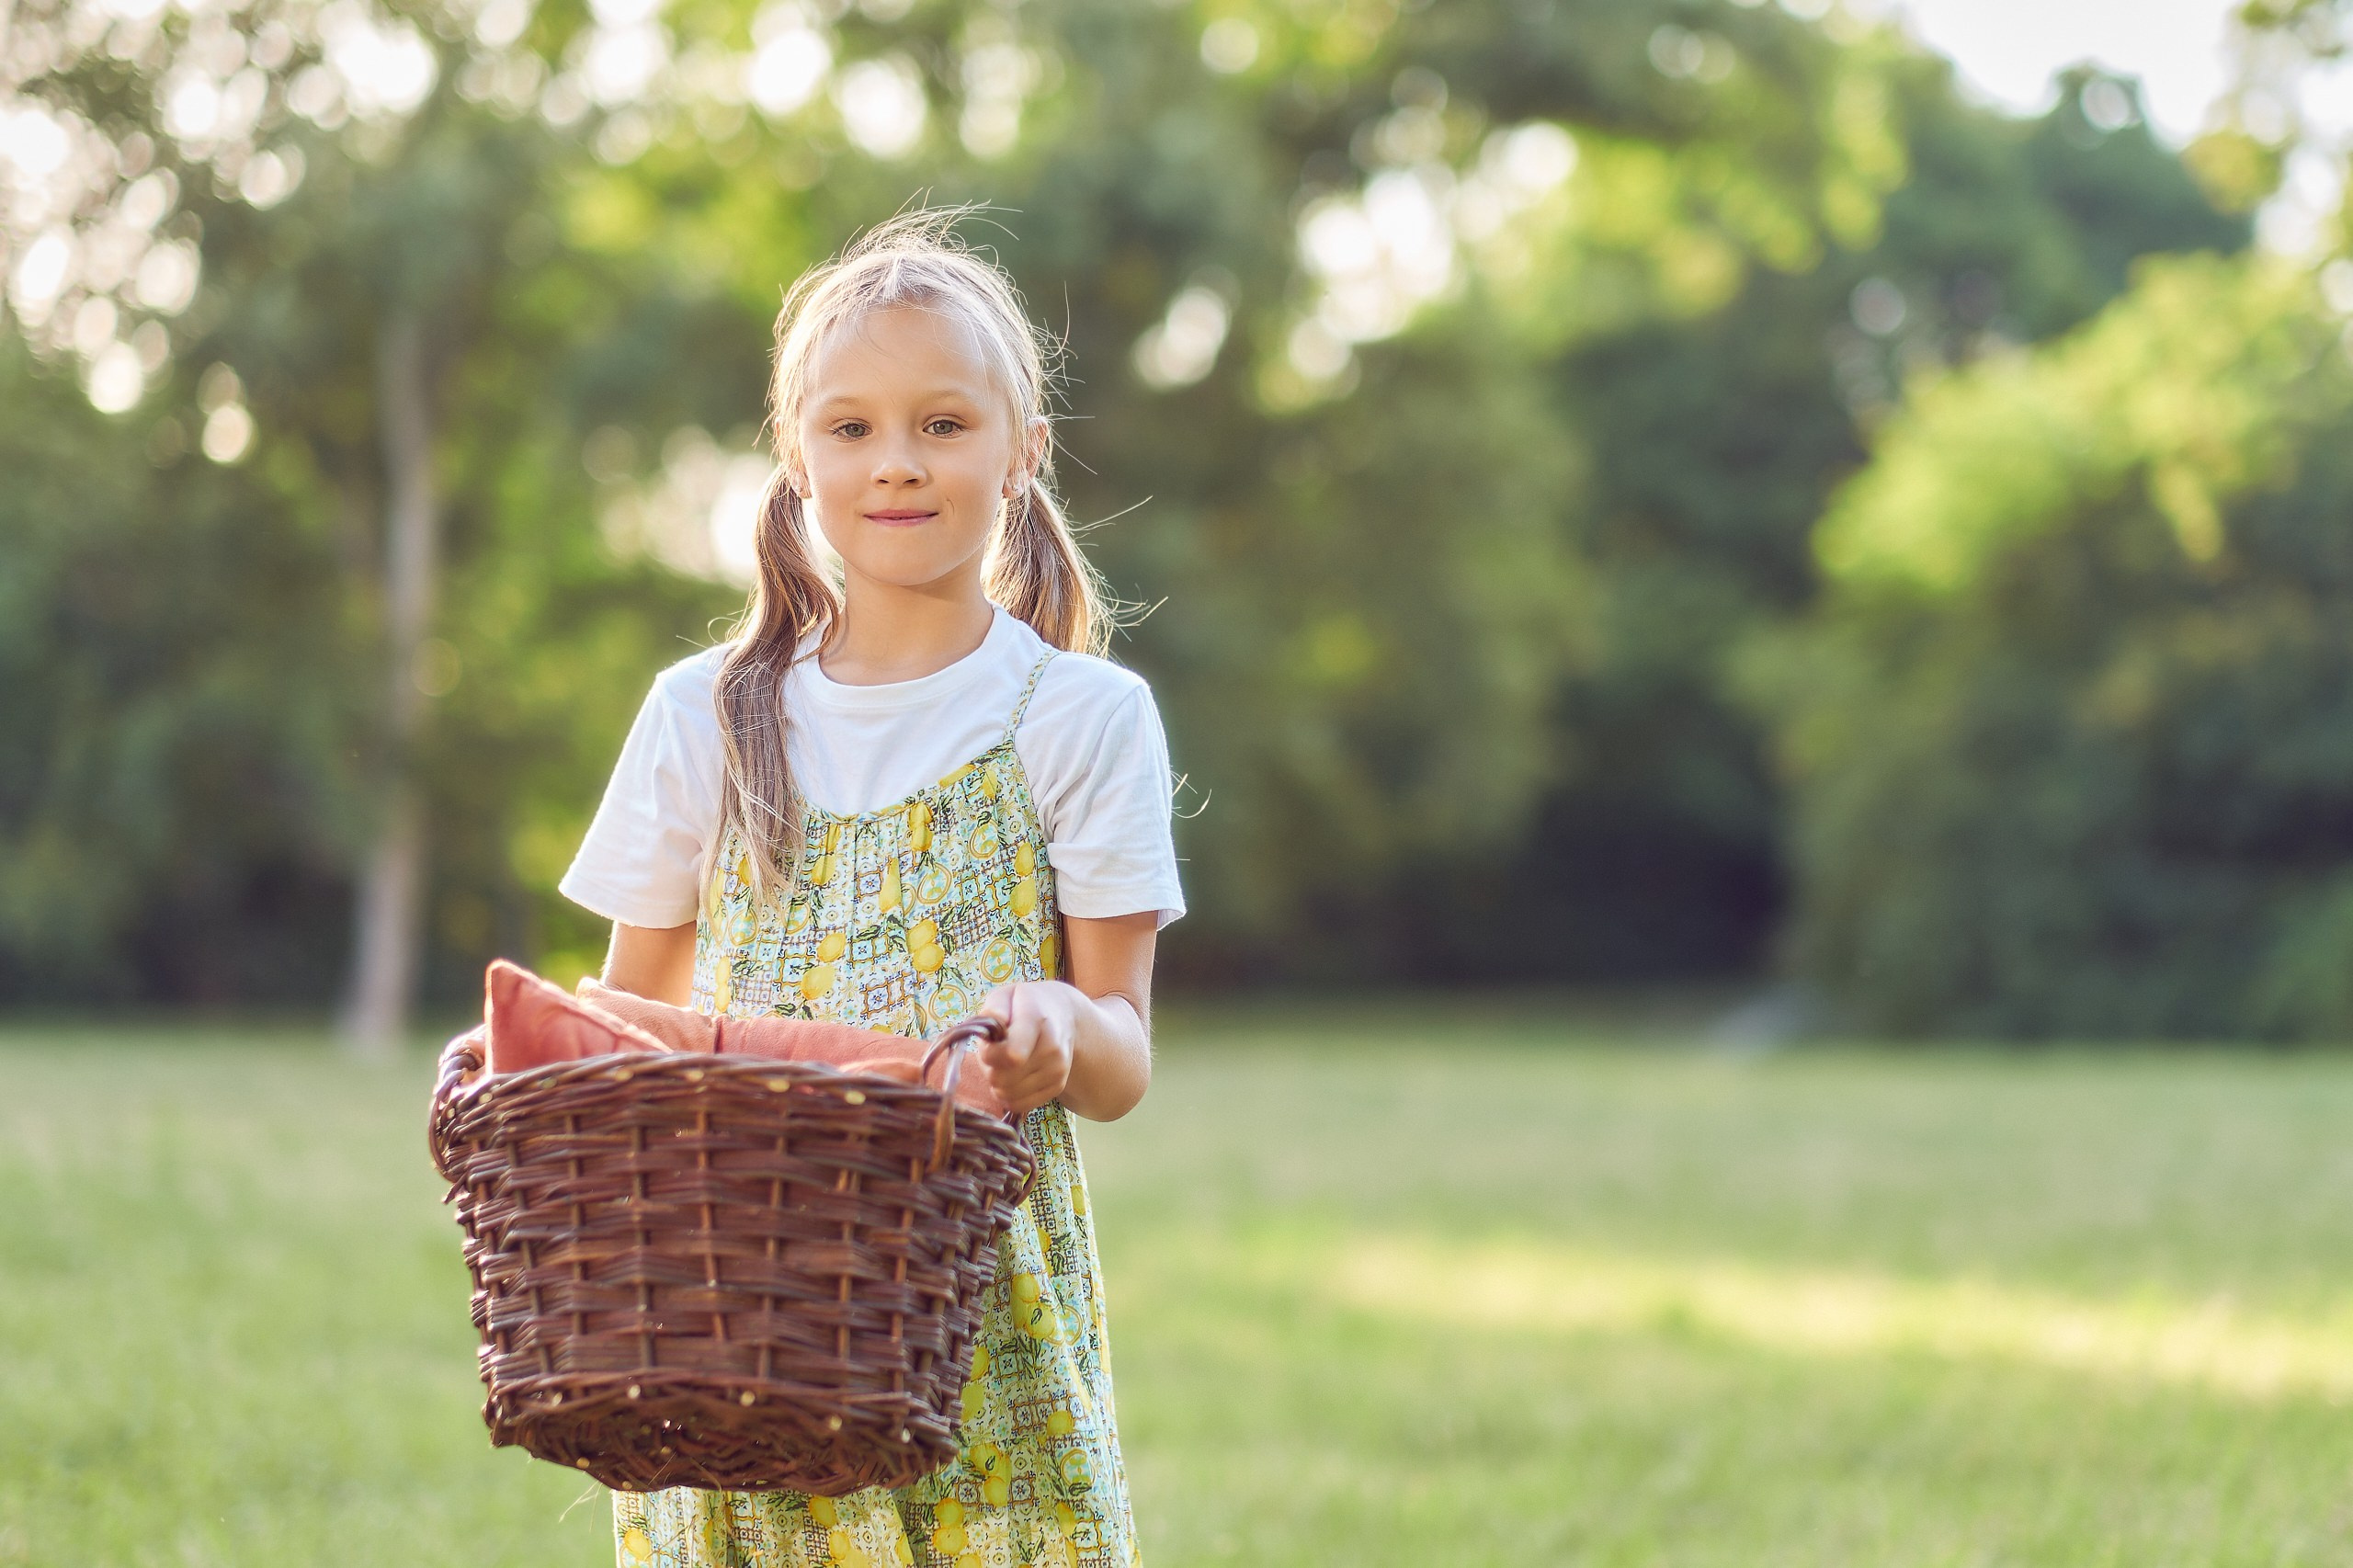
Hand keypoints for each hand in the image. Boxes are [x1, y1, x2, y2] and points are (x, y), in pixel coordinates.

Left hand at [976, 981, 1086, 1114]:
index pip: (1011, 1056)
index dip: (989, 1054)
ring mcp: (1057, 1071)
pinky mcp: (1057, 1087)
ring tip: (1006, 1061)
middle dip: (990, 1067)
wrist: (1064, 1016)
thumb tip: (991, 1027)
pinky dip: (1010, 1094)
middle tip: (996, 1050)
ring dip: (998, 1082)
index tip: (989, 1042)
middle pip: (1002, 1079)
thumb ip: (993, 1009)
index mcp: (1037, 1021)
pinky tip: (1015, 1074)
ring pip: (1008, 1095)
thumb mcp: (1006, 995)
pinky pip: (1020, 1105)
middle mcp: (1053, 1050)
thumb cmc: (1026, 1005)